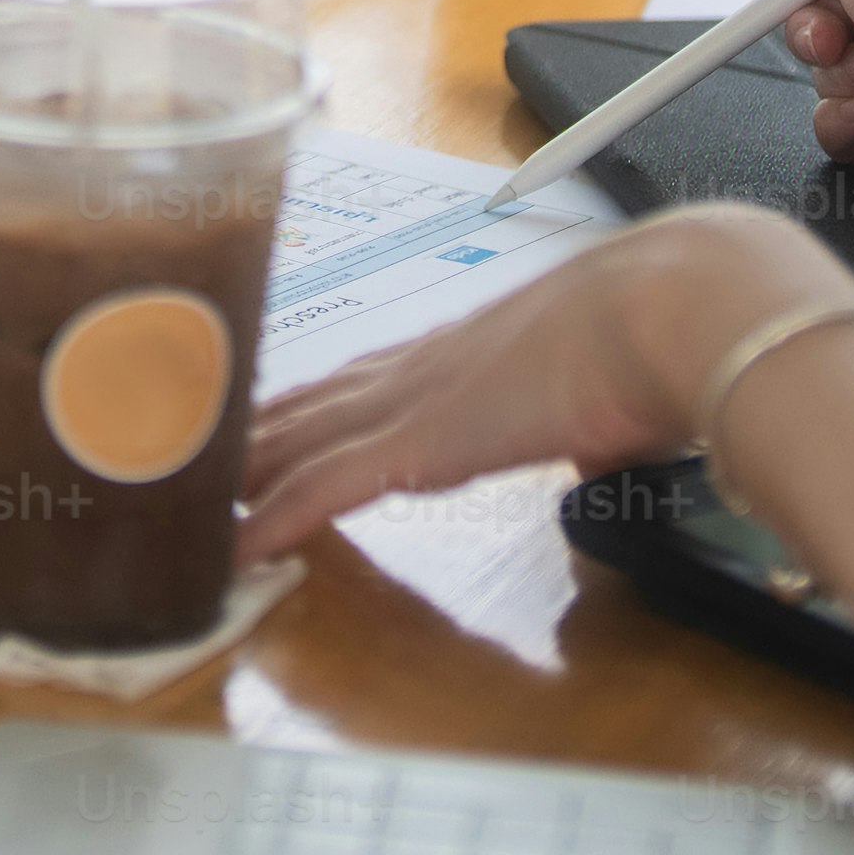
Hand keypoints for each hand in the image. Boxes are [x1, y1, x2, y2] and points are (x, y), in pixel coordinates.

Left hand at [240, 204, 850, 560]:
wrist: (673, 307)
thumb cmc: (660, 334)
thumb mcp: (608, 392)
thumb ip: (587, 423)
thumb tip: (604, 444)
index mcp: (463, 352)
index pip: (357, 384)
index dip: (302, 410)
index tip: (260, 429)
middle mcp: (420, 368)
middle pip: (303, 407)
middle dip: (242, 439)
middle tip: (181, 461)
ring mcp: (410, 402)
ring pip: (294, 443)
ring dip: (237, 477)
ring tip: (181, 503)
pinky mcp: (418, 443)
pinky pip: (324, 489)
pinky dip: (274, 520)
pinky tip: (235, 547)